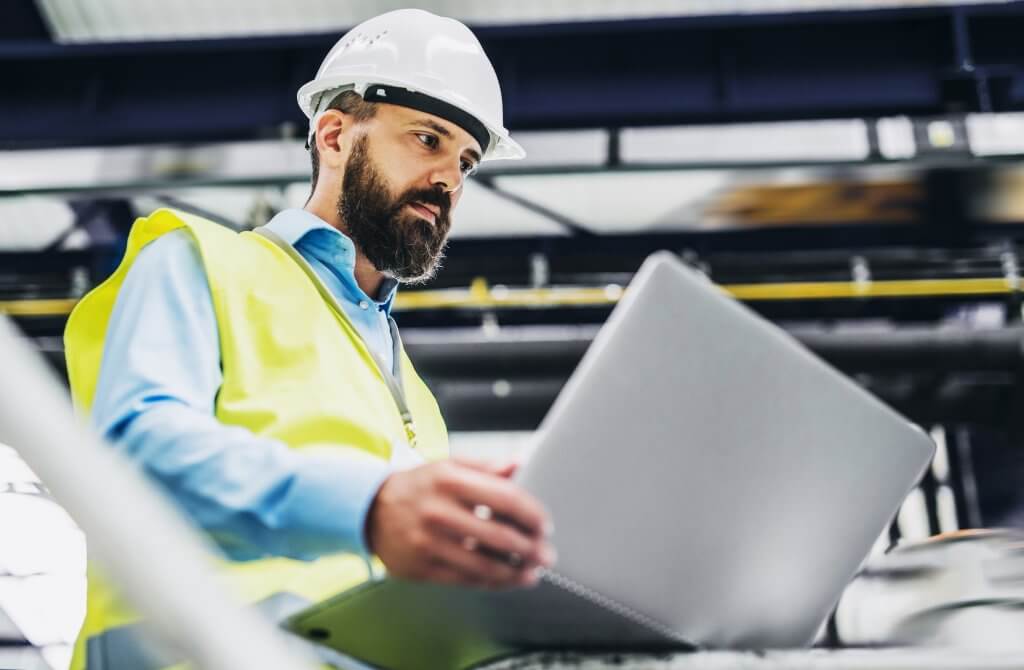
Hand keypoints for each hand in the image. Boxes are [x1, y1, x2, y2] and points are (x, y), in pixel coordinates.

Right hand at [366, 458, 555, 588]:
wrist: (370, 510)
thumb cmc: (419, 486)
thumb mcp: (448, 466)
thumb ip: (486, 466)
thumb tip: (520, 464)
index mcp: (450, 479)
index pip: (505, 498)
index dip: (531, 514)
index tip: (545, 525)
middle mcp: (438, 511)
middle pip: (499, 536)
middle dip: (531, 549)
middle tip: (547, 554)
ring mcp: (429, 542)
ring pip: (485, 564)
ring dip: (517, 572)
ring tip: (533, 572)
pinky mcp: (422, 568)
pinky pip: (466, 580)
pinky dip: (493, 582)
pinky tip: (509, 579)